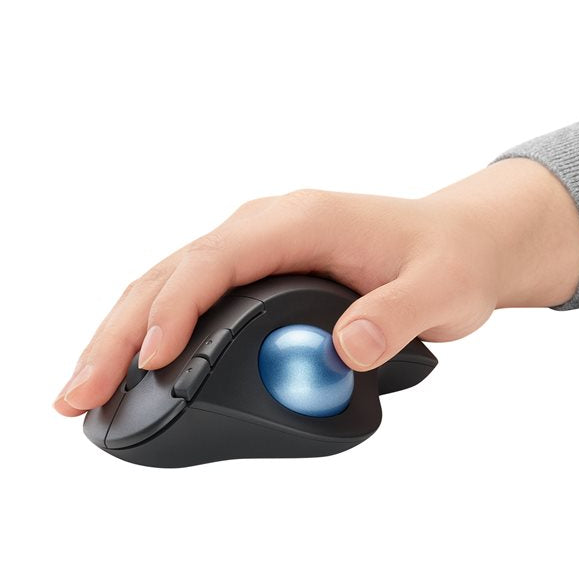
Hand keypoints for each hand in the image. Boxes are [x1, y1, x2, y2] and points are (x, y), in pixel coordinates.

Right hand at [53, 158, 578, 415]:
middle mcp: (270, 226)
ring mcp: (261, 247)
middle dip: (120, 331)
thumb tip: (345, 348)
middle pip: (174, 272)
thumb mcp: (443, 289)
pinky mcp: (261, 272)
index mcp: (304, 220)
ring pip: (171, 282)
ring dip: (123, 333)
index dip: (177, 308)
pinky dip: (153, 328)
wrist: (466, 242)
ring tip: (83, 390)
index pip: (218, 259)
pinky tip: (133, 366)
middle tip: (77, 393)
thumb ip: (397, 316)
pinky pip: (193, 295)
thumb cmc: (452, 256)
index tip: (151, 358)